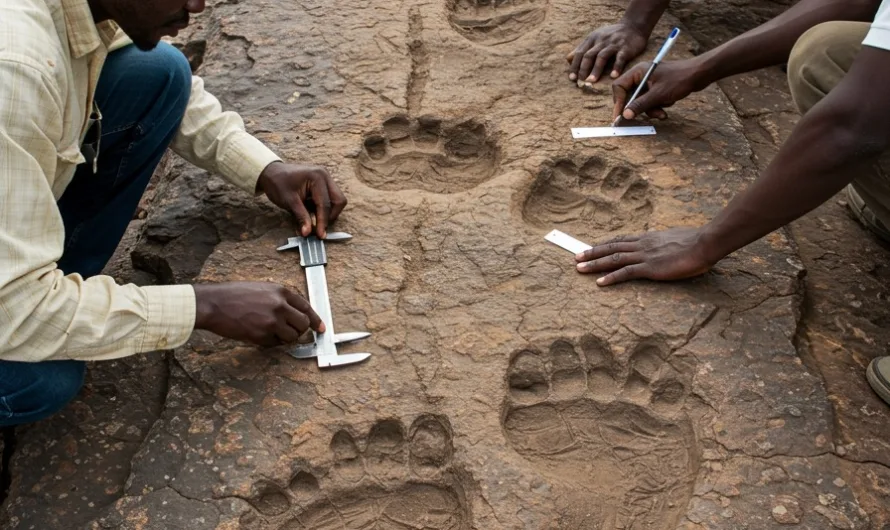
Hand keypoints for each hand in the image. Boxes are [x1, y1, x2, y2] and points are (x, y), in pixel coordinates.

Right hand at [193, 282, 324, 345]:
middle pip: (303, 324)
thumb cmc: (233, 295)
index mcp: (281, 292)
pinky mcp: (262, 335)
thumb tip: (292, 313)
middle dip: (300, 330)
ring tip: (271, 332)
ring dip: (285, 338)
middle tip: (291, 332)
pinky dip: (271, 342)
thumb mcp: (261, 289)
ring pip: (292, 337)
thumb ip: (278, 299)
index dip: (315, 319)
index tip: (320, 328)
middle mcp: (280, 306)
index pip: (306, 307)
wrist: (213, 304)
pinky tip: (259, 334)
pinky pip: (275, 344)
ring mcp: (272, 321)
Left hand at [257, 162, 346, 237]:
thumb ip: (301, 217)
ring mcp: (326, 178)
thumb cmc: (278, 183)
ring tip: (313, 218)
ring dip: (328, 212)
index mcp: (317, 177)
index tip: (320, 235)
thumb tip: (308, 233)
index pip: (325, 204)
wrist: (271, 172)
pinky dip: (324, 208)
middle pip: (339, 201)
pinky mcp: (324, 183)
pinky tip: (312, 211)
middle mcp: (325, 176)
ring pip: (337, 200)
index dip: (323, 221)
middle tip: (318, 226)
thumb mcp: (288, 201)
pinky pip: (331, 198)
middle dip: (330, 216)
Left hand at [567, 22, 648, 83]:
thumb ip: (583, 48)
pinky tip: (613, 76)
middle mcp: (601, 40)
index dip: (575, 66)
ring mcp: (613, 44)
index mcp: (592, 39)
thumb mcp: (595, 38)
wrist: (633, 26)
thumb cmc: (611, 36)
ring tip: (592, 81)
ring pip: (602, 56)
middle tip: (580, 82)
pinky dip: (616, 67)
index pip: (580, 53)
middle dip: (583, 69)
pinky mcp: (625, 48)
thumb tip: (568, 59)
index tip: (572, 78)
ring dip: (596, 70)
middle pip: (589, 55)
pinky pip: (620, 58)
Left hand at [574, 228, 716, 285]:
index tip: (593, 247)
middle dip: (592, 252)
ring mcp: (644, 256)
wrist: (704, 243)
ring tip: (579, 268)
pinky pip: (625, 272)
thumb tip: (664, 243)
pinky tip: (599, 282)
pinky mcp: (650, 268)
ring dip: (594, 263)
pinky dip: (610, 277)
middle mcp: (642, 245)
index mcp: (648, 238)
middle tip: (576, 256)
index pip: (621, 240)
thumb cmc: (695, 242)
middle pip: (611, 247)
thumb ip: (664, 242)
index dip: (605, 244)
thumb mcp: (675, 238)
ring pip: (613, 258)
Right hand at [611, 58, 703, 121]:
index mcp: (638, 72)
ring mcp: (650, 82)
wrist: (700, 74)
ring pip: (641, 101)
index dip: (618, 102)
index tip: (620, 115)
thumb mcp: (658, 95)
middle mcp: (641, 76)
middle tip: (640, 119)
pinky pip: (651, 101)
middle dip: (639, 108)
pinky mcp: (657, 88)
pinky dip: (657, 106)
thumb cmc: (679, 79)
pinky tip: (667, 106)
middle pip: (630, 96)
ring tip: (662, 113)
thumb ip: (640, 105)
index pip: (619, 87)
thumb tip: (625, 115)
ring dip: (650, 110)